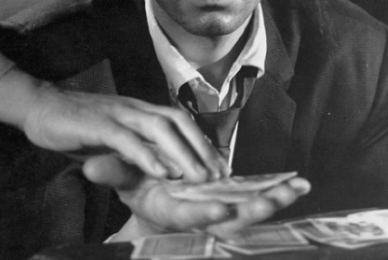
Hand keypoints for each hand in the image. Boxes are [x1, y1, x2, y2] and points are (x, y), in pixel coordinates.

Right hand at [18, 80, 226, 182]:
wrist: (40, 106)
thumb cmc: (76, 123)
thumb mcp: (112, 133)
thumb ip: (134, 141)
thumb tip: (161, 160)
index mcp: (138, 109)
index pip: (178, 120)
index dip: (201, 141)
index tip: (220, 166)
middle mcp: (132, 108)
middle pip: (176, 121)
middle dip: (200, 148)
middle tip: (218, 175)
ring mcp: (116, 113)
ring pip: (157, 127)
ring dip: (181, 152)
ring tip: (197, 177)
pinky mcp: (96, 124)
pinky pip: (126, 139)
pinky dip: (145, 155)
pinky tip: (159, 173)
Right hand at [83, 155, 310, 238]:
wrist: (148, 200)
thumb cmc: (131, 182)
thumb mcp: (121, 176)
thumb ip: (112, 172)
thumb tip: (90, 168)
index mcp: (172, 211)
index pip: (191, 216)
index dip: (206, 213)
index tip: (223, 207)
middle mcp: (197, 214)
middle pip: (230, 219)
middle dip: (254, 209)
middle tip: (276, 198)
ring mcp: (215, 209)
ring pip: (247, 210)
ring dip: (272, 199)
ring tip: (296, 187)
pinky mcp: (229, 201)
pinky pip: (251, 198)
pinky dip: (272, 191)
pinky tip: (294, 184)